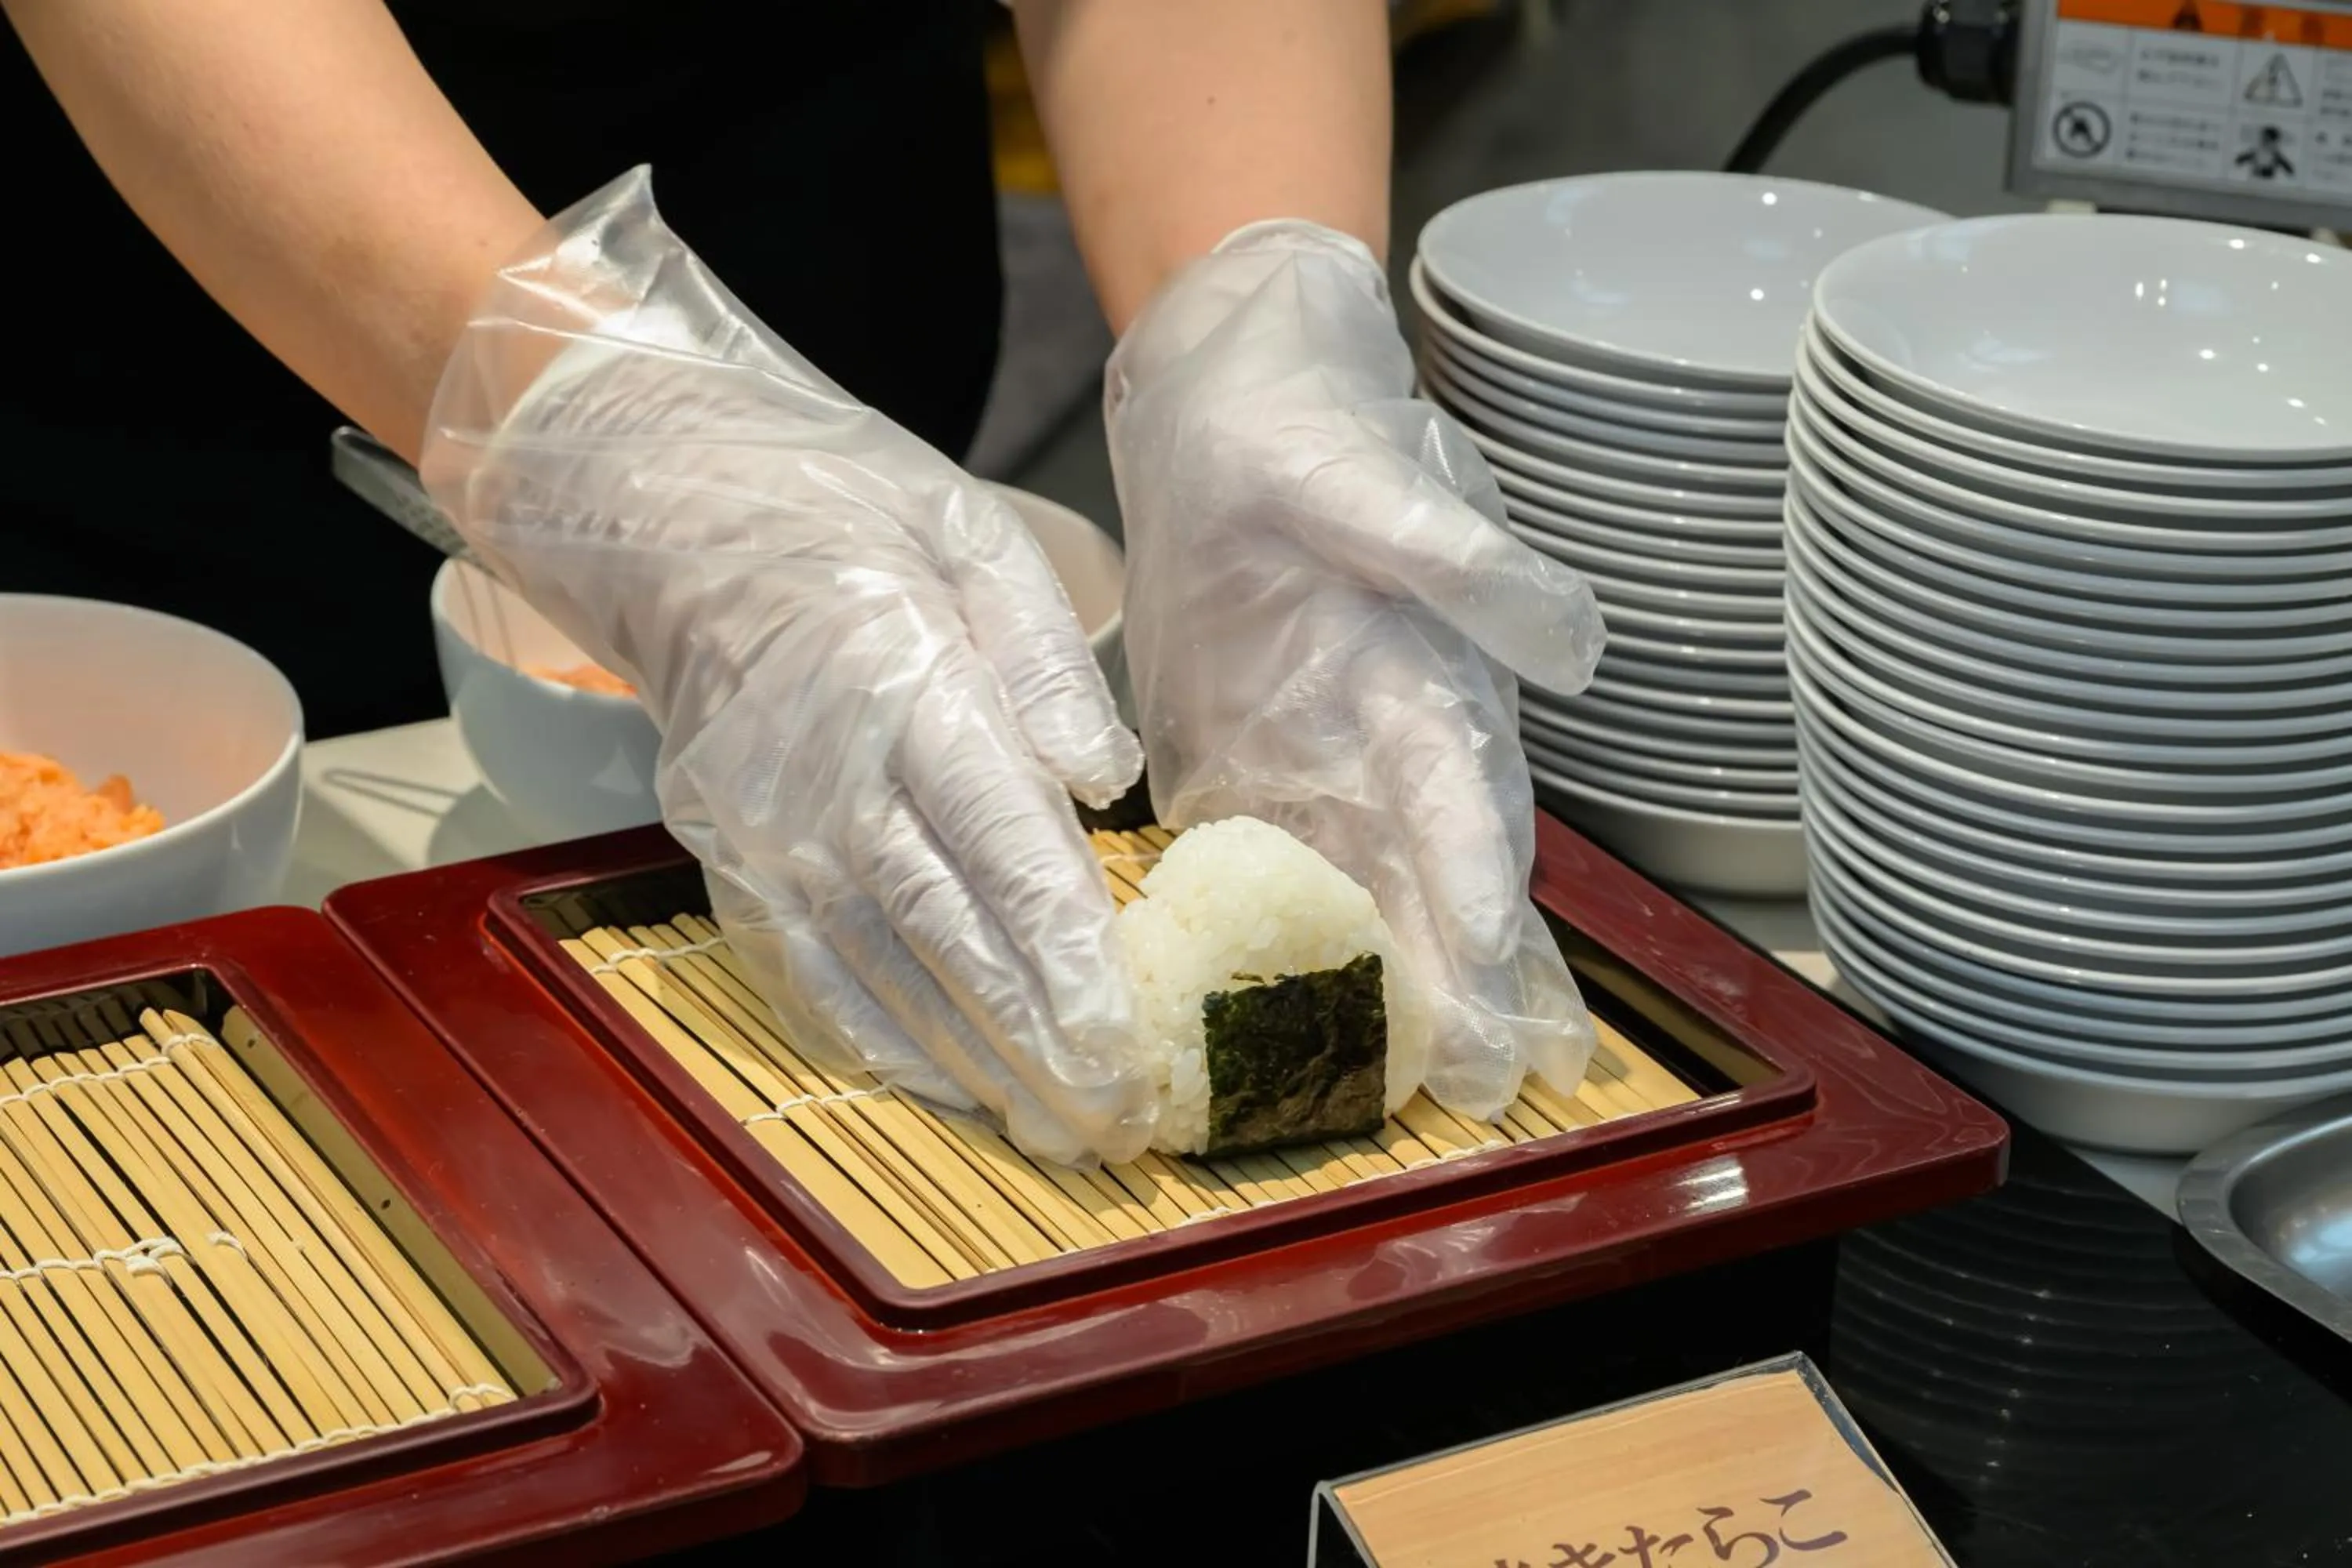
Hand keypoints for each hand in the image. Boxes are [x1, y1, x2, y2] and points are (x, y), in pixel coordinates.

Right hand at [421, 168, 1155, 1164]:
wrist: (657, 501)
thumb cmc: (835, 505)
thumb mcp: (968, 530)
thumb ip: (1044, 660)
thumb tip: (1104, 782)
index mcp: (903, 688)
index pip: (1004, 855)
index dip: (1066, 964)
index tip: (1124, 1043)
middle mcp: (826, 779)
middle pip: (948, 939)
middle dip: (1034, 1043)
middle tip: (1110, 1122)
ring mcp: (763, 826)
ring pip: (878, 974)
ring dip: (965, 1061)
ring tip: (1046, 1124)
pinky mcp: (724, 850)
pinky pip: (800, 968)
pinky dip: (869, 1037)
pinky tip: (935, 1083)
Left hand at [1106, 221, 1607, 1115]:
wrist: (1226, 415)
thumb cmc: (1312, 437)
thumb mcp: (1377, 485)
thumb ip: (1467, 566)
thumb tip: (1572, 643)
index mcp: (1432, 680)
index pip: (1471, 805)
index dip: (1488, 891)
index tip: (1505, 970)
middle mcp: (1386, 745)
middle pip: (1437, 884)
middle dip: (1472, 985)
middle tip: (1496, 1089)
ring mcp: (1315, 768)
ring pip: (1369, 902)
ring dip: (1398, 997)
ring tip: (1431, 1091)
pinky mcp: (1238, 775)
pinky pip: (1262, 881)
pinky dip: (1276, 958)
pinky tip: (1286, 1032)